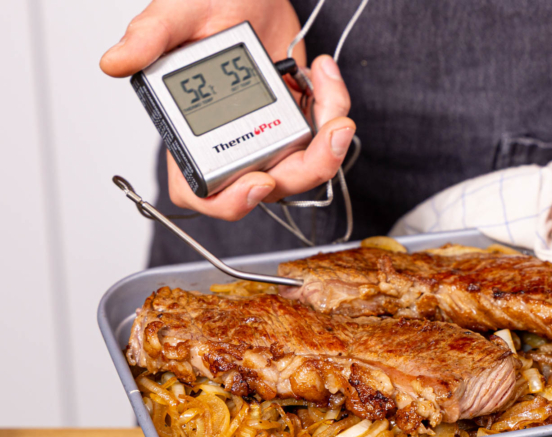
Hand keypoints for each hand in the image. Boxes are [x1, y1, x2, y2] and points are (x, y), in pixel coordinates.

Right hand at [100, 0, 354, 220]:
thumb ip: (149, 37)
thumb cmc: (209, 5)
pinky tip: (322, 70)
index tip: (257, 182)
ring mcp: (270, 135)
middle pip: (271, 187)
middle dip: (308, 168)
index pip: (204, 192)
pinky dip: (333, 106)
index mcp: (195, 133)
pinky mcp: (300, 120)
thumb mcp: (177, 14)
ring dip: (330, 143)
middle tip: (331, 132)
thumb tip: (115, 62)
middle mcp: (234, 143)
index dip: (229, 202)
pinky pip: (324, 134)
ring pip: (306, 168)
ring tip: (335, 101)